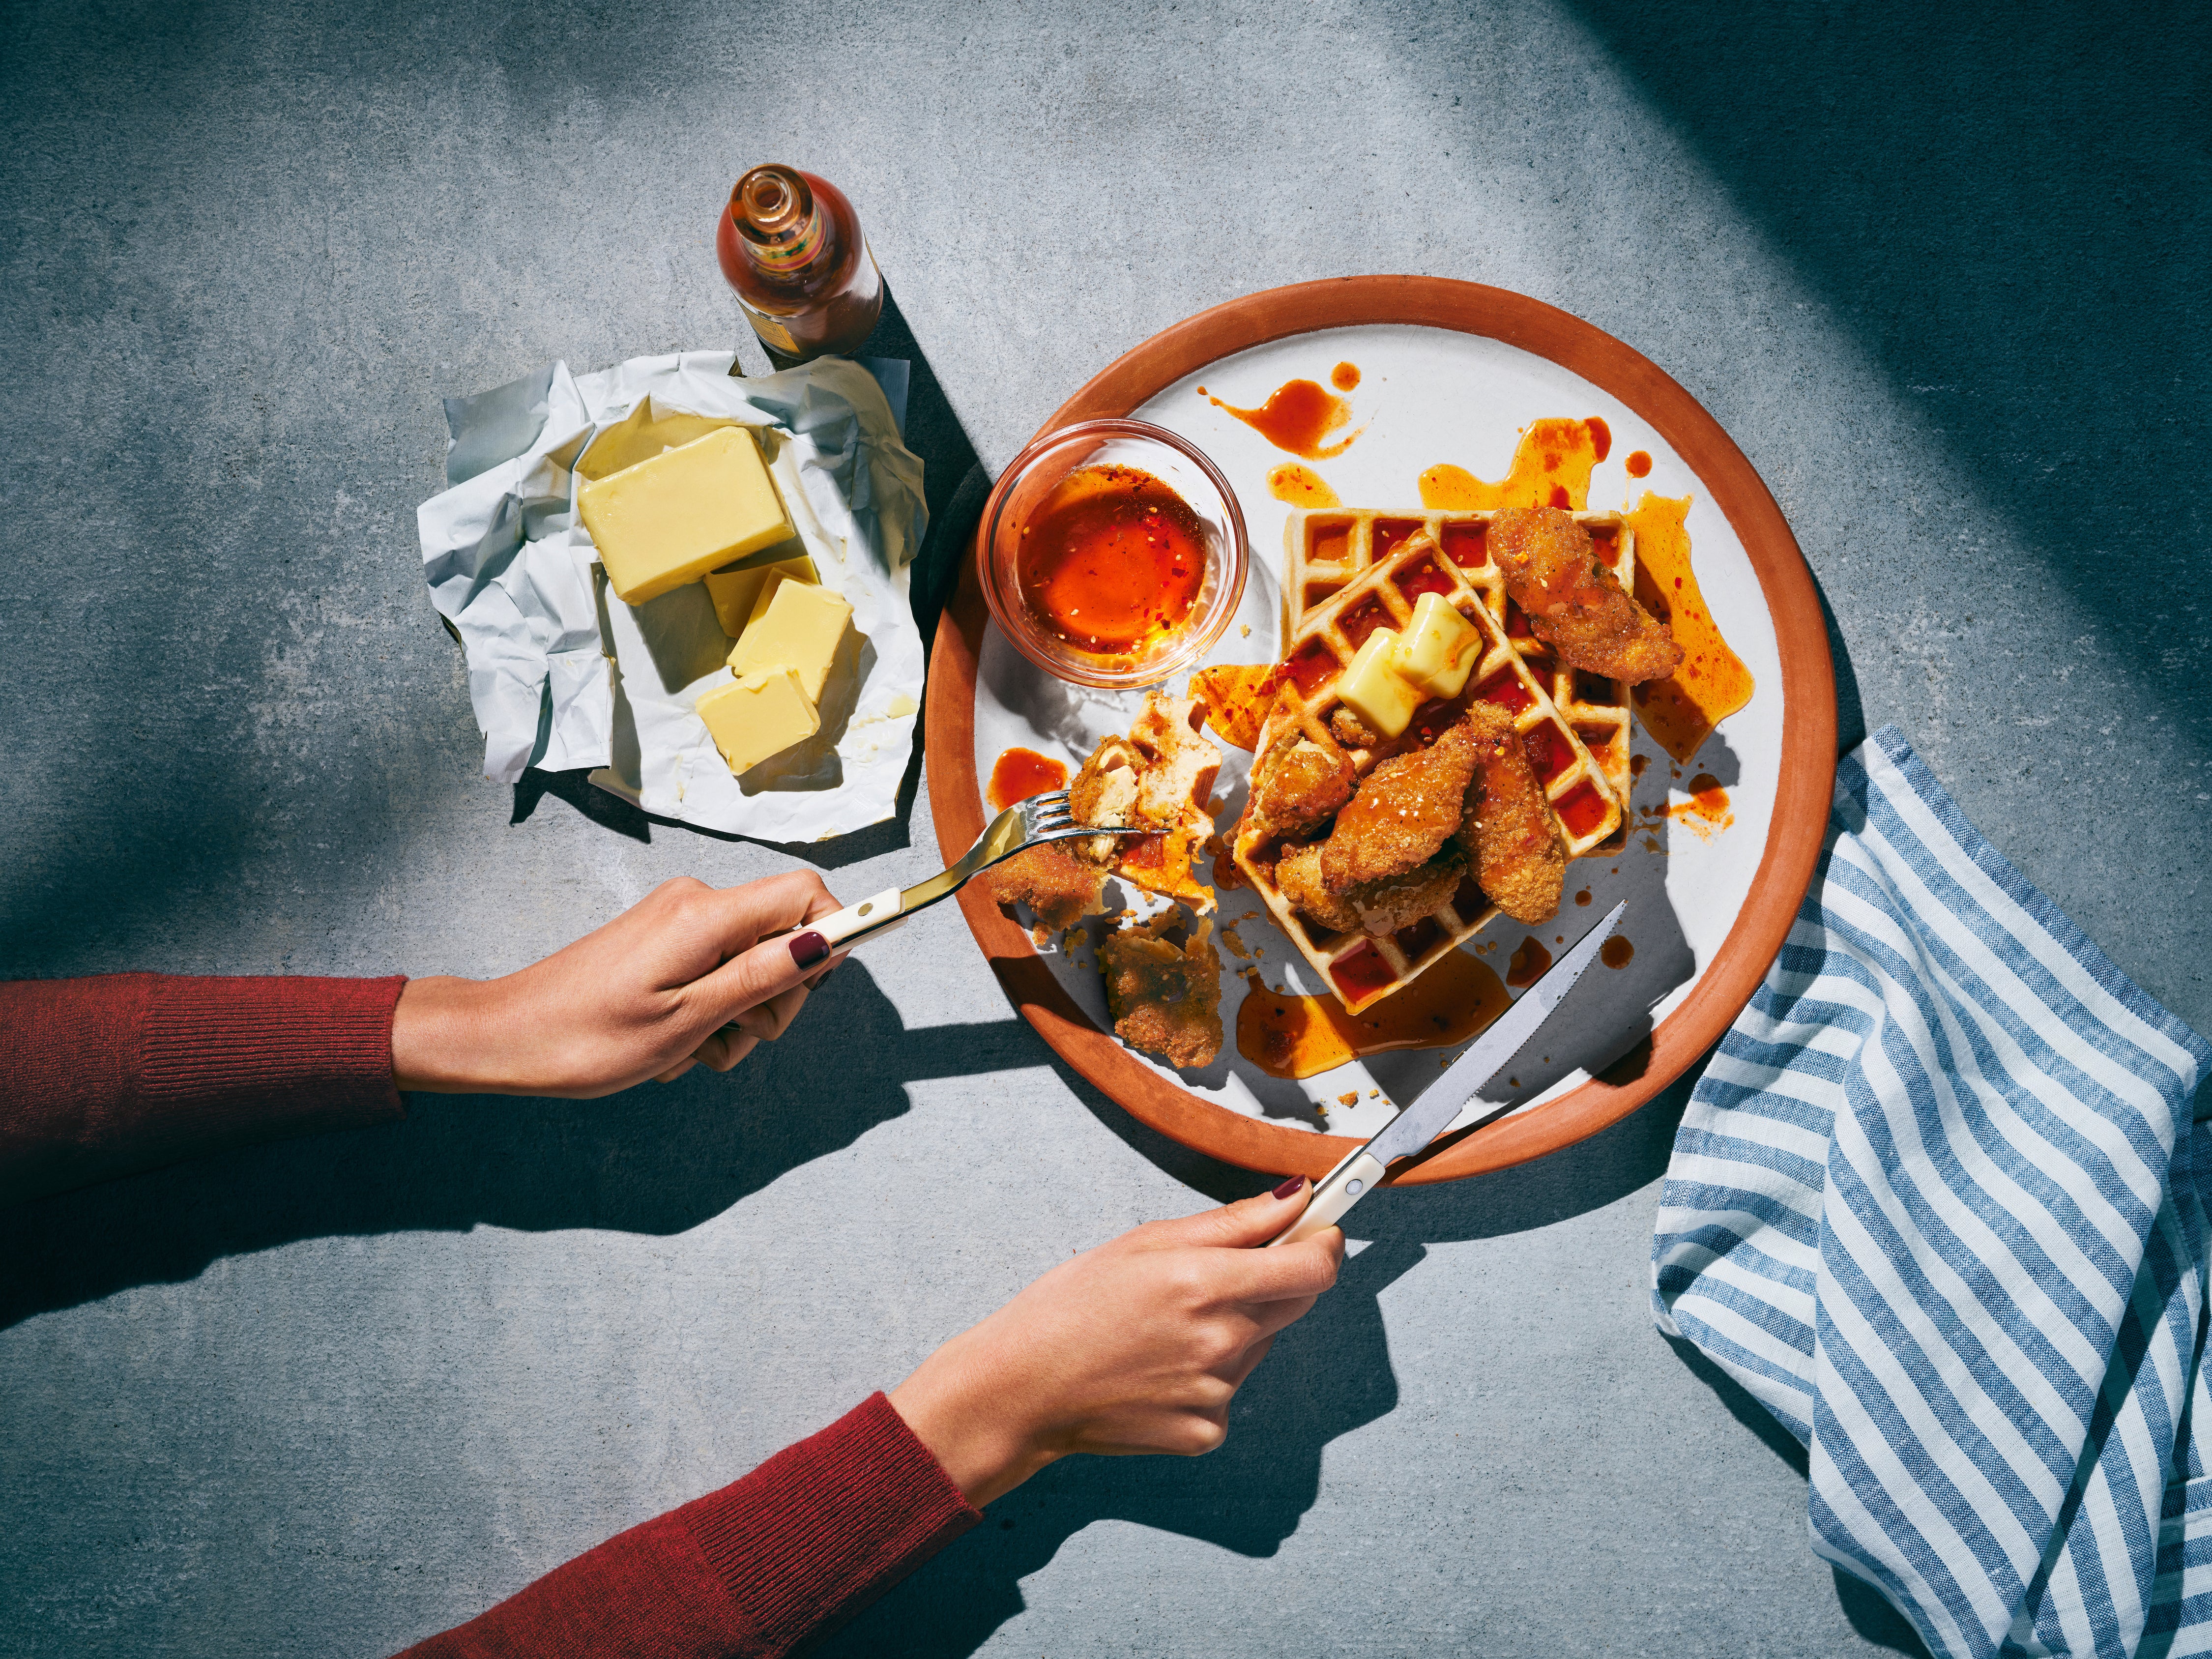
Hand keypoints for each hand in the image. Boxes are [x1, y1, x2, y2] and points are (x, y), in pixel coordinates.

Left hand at [390, 870, 844, 1095]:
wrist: (504, 1038)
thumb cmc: (586, 1039)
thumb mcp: (688, 1021)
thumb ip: (763, 977)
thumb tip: (829, 942)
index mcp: (705, 916)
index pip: (805, 893)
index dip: (833, 933)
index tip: (824, 985)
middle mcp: (696, 903)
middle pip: (786, 935)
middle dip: (777, 998)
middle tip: (731, 1039)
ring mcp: (678, 921)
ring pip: (752, 963)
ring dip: (738, 1017)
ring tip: (691, 1050)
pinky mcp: (663, 940)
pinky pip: (717, 971)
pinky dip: (709, 1012)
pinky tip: (674, 1043)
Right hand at [888, 1182, 1342, 1506]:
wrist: (1021, 1389)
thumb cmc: (1069, 1306)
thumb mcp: (1144, 1242)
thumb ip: (1231, 1222)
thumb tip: (1296, 1199)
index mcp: (1205, 1284)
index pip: (1314, 1266)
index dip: (1325, 1242)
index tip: (1318, 1229)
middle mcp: (1221, 1341)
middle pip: (1296, 1301)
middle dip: (1275, 1278)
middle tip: (1216, 1274)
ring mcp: (1216, 1394)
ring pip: (1259, 1345)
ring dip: (1234, 1328)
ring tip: (1166, 1327)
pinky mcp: (1205, 1432)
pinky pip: (1230, 1391)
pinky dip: (1208, 1375)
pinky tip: (1158, 1368)